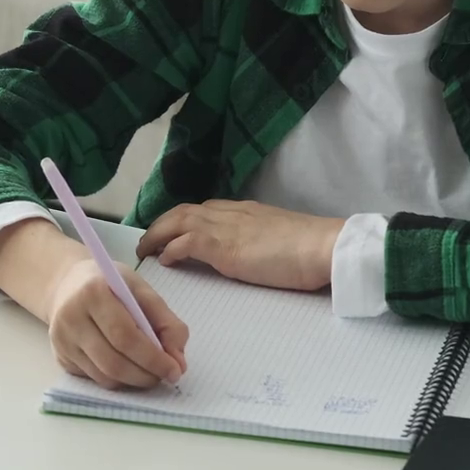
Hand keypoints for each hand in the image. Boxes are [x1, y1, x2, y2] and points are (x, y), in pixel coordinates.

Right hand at [0, 220, 187, 389]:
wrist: (67, 285)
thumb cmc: (110, 285)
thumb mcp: (141, 290)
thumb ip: (166, 323)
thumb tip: (178, 363)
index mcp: (92, 292)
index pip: (125, 336)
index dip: (152, 358)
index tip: (174, 370)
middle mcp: (71, 318)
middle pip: (113, 362)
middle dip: (145, 375)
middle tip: (166, 376)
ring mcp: (62, 341)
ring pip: (104, 376)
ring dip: (133, 381)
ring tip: (150, 372)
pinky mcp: (60, 357)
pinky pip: (94, 379)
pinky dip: (117, 379)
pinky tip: (127, 366)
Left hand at [137, 200, 344, 291]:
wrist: (323, 246)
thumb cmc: (309, 248)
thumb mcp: (277, 237)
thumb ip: (257, 239)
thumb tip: (247, 250)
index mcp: (244, 211)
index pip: (204, 209)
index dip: (184, 219)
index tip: (172, 231)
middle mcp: (229, 213)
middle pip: (184, 211)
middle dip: (162, 224)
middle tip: (148, 240)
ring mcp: (224, 227)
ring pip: (178, 221)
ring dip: (158, 234)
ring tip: (146, 249)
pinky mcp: (222, 246)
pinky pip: (186, 242)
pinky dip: (170, 249)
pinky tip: (164, 260)